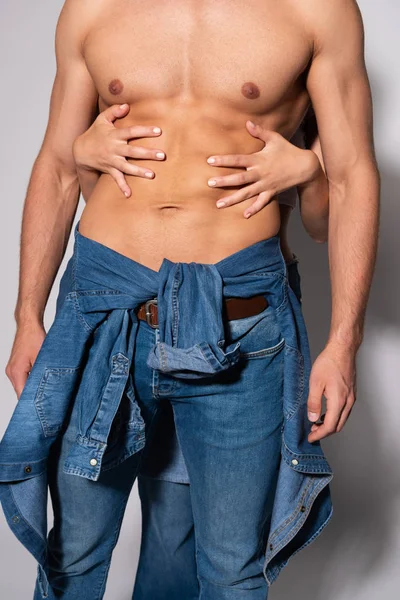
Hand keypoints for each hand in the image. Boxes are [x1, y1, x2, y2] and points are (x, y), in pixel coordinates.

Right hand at [5, 323, 45, 398]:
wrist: (29, 324)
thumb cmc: (35, 337)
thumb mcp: (43, 359)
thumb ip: (42, 376)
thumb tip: (49, 390)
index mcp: (16, 373)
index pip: (22, 396)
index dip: (32, 404)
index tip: (43, 410)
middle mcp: (11, 372)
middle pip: (21, 392)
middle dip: (34, 397)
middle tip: (49, 401)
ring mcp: (12, 369)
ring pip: (22, 385)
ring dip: (33, 388)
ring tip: (47, 390)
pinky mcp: (16, 366)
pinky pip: (23, 378)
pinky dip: (31, 381)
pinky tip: (42, 380)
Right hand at [72, 103, 165, 197]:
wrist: (81, 151)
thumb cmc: (95, 133)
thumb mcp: (102, 119)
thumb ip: (114, 111)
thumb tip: (127, 105)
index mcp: (115, 135)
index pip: (132, 131)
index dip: (145, 131)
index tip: (159, 131)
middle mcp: (114, 149)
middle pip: (133, 151)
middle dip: (147, 153)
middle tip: (162, 155)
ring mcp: (112, 160)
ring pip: (127, 167)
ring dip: (139, 171)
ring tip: (152, 175)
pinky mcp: (110, 170)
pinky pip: (116, 179)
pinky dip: (122, 187)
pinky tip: (129, 194)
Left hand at [206, 120, 320, 217]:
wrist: (305, 166)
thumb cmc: (288, 151)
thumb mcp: (274, 138)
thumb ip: (260, 132)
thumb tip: (247, 123)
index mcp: (259, 159)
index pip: (238, 159)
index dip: (224, 160)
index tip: (210, 160)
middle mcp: (260, 173)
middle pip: (239, 178)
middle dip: (224, 181)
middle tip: (209, 184)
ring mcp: (266, 185)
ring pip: (246, 193)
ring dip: (232, 199)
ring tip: (219, 204)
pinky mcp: (271, 192)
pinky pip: (262, 203)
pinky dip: (254, 209)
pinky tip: (245, 215)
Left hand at [306, 342, 356, 442]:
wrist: (342, 350)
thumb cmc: (328, 363)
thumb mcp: (315, 382)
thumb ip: (313, 402)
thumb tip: (312, 418)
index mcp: (338, 400)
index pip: (330, 426)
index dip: (319, 435)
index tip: (310, 438)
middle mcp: (348, 401)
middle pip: (338, 425)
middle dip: (325, 432)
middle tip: (312, 432)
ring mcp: (351, 397)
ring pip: (342, 418)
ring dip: (330, 424)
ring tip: (316, 423)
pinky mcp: (351, 393)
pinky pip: (344, 410)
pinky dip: (335, 416)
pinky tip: (325, 412)